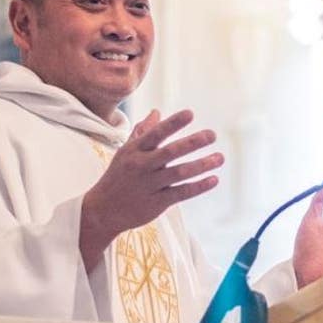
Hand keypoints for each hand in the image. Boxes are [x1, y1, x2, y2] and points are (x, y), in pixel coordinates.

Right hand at [79, 109, 222, 270]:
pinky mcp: (157, 203)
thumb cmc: (118, 177)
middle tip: (213, 135)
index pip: (155, 134)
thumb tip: (156, 112)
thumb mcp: (125, 152)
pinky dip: (198, 187)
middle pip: (170, 152)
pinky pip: (181, 193)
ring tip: (220, 158)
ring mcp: (149, 185)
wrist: (103, 210)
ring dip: (202, 165)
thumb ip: (142, 132)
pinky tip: (214, 180)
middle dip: (192, 142)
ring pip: (179, 173)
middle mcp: (142, 166)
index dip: (173, 124)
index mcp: (134, 151)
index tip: (190, 114)